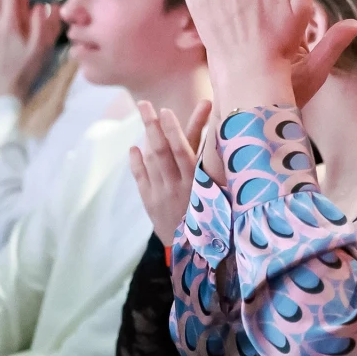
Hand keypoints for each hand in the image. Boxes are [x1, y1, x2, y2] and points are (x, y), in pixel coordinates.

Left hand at [128, 99, 212, 246]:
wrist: (195, 251)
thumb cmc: (214, 215)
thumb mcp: (218, 191)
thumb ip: (214, 164)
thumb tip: (221, 135)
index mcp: (196, 183)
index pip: (182, 152)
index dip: (174, 131)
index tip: (167, 111)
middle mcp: (176, 187)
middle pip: (161, 151)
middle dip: (153, 125)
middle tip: (145, 104)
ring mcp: (161, 194)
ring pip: (151, 161)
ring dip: (147, 136)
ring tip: (146, 115)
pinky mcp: (150, 202)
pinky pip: (140, 178)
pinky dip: (137, 161)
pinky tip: (135, 147)